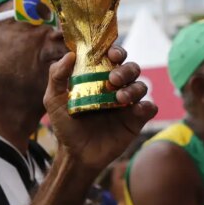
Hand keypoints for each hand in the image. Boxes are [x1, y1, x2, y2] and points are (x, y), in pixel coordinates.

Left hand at [44, 47, 156, 171]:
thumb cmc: (64, 124)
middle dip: (125, 69)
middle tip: (114, 78)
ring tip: (120, 98)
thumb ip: (57, 75)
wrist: (75, 153)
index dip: (114, 51)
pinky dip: (147, 106)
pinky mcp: (136, 120)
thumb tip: (70, 54)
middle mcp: (115, 87)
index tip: (110, 54)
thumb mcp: (53, 99)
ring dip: (134, 88)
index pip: (111, 57)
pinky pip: (150, 108)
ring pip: (141, 86)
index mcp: (98, 77)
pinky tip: (137, 110)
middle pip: (130, 68)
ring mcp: (127, 103)